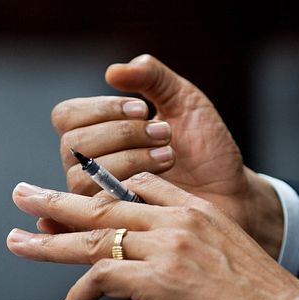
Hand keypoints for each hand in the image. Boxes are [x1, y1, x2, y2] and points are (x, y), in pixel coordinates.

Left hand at [6, 174, 298, 299]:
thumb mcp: (228, 260)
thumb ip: (192, 254)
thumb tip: (164, 276)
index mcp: (196, 210)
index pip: (136, 188)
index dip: (98, 192)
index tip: (73, 197)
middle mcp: (177, 219)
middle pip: (103, 204)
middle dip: (57, 200)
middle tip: (22, 193)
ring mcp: (167, 247)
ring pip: (92, 237)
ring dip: (47, 241)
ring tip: (16, 240)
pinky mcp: (159, 280)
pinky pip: (101, 279)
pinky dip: (78, 296)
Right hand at [50, 54, 283, 257]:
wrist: (232, 192)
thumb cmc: (206, 148)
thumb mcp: (185, 100)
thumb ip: (152, 77)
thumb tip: (114, 71)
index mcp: (97, 134)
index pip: (67, 116)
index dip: (100, 109)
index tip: (142, 109)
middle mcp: (88, 167)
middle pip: (72, 145)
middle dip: (121, 134)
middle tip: (164, 134)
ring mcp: (97, 199)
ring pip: (81, 179)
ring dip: (126, 161)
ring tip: (169, 157)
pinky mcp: (111, 228)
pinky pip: (93, 215)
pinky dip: (116, 197)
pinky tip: (147, 186)